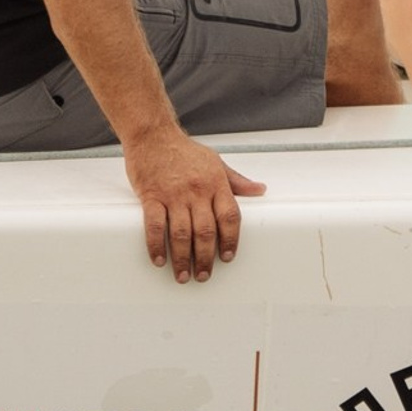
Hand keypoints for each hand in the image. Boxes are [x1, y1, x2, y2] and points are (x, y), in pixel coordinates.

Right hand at [124, 125, 264, 283]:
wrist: (153, 135)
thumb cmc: (184, 150)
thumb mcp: (216, 162)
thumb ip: (237, 180)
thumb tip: (260, 190)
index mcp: (216, 183)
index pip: (229, 217)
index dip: (230, 240)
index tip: (227, 257)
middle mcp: (197, 191)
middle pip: (206, 232)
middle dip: (205, 258)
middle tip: (203, 275)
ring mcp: (173, 194)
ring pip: (182, 234)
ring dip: (183, 259)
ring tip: (183, 276)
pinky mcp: (151, 196)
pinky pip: (155, 226)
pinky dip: (156, 246)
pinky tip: (159, 260)